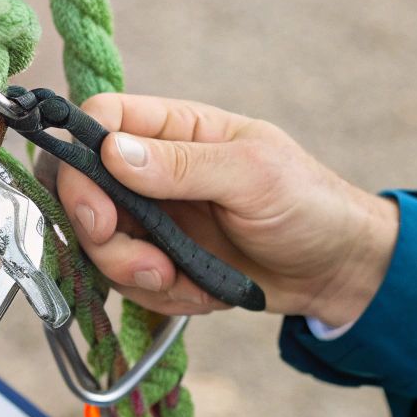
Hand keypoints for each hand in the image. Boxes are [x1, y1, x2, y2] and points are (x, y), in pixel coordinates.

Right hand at [56, 94, 399, 321]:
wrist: (336, 271)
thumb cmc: (308, 203)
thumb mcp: (253, 175)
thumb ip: (183, 164)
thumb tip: (113, 151)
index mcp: (175, 129)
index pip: (98, 121)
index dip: (79, 159)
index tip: (98, 207)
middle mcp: (152, 171)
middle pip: (82, 189)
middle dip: (100, 232)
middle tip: (142, 259)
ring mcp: (153, 218)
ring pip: (99, 243)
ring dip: (132, 272)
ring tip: (178, 278)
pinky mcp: (160, 261)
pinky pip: (129, 283)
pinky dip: (160, 296)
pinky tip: (201, 290)